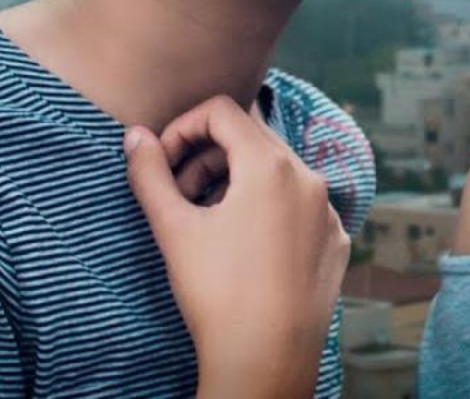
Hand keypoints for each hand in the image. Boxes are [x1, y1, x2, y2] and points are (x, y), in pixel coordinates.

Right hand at [123, 95, 351, 398]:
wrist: (267, 359)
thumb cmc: (217, 293)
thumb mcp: (174, 228)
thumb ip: (150, 174)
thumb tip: (135, 135)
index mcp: (271, 163)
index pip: (223, 110)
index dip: (184, 128)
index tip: (163, 164)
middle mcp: (308, 175)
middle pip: (251, 138)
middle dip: (208, 157)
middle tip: (181, 197)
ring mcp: (328, 208)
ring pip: (278, 171)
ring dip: (239, 182)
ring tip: (210, 223)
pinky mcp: (335, 238)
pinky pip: (300, 205)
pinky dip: (269, 211)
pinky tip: (246, 249)